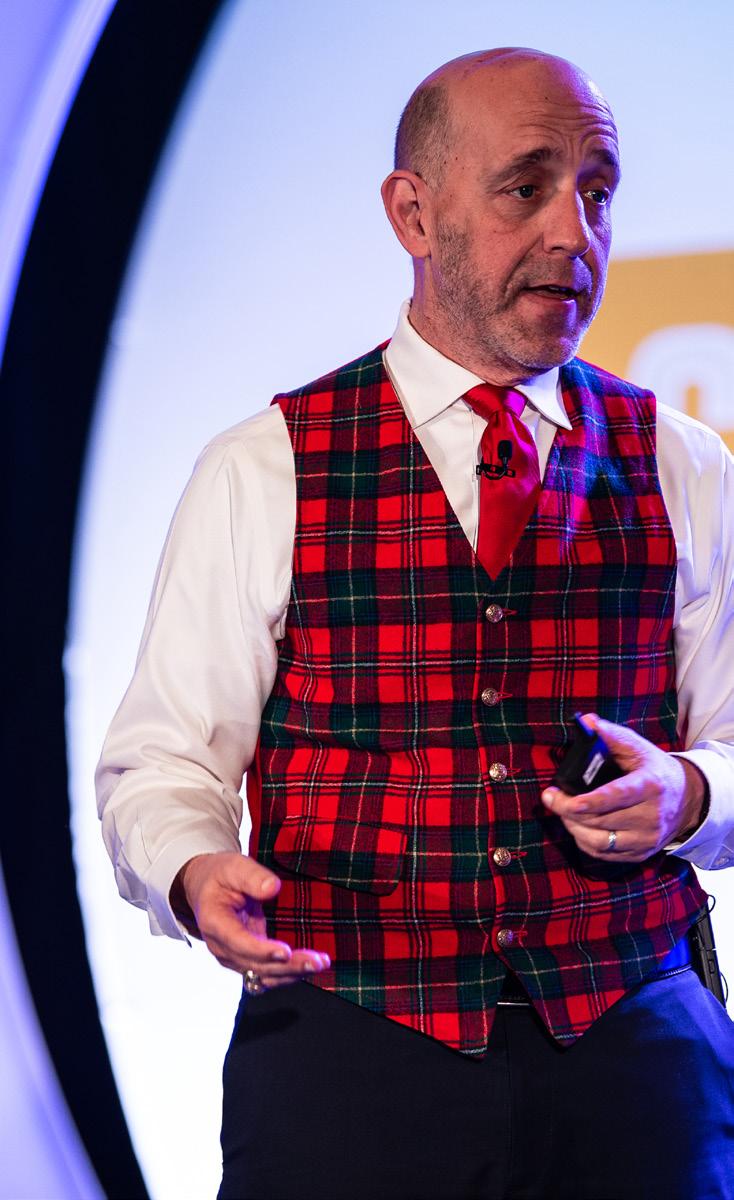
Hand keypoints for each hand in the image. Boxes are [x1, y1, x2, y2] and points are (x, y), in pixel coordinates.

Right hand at [171, 851, 329, 987]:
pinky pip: (267, 974)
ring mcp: (233, 956)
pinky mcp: (246, 959)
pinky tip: (308, 967)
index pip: (238, 943)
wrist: (207, 889)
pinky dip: (287, 973)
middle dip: (287, 966)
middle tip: (316, 962)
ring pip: (263, 975)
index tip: (285, 952)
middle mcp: (221, 947)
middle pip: (256, 965)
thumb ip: (252, 877)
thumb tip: (272, 888)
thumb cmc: (220, 876)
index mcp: (214, 922)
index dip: (262, 951)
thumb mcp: (234, 867)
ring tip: (319, 964)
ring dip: (291, 973)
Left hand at [540, 714, 706, 861]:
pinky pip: (604, 854)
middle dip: (568, 810)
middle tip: (550, 798)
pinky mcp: (641, 853)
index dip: (590, 801)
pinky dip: (584, 841)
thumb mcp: (638, 747)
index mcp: (650, 786)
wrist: (688, 799)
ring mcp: (647, 838)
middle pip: (600, 821)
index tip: (565, 799)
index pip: (617, 796)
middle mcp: (651, 816)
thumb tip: (585, 722)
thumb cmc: (654, 769)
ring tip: (563, 811)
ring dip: (573, 827)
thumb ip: (612, 735)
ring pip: (599, 842)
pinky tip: (578, 825)